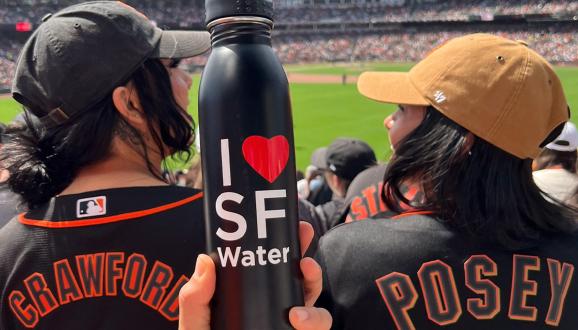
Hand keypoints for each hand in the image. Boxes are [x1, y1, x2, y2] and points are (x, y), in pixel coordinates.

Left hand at [178, 221, 331, 329]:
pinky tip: (298, 319)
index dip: (280, 244)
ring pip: (314, 302)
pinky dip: (315, 320)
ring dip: (315, 284)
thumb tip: (205, 259)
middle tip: (304, 235)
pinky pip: (318, 329)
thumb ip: (195, 301)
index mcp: (250, 301)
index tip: (286, 224)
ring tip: (305, 273)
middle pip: (297, 279)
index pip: (267, 269)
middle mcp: (273, 313)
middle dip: (305, 251)